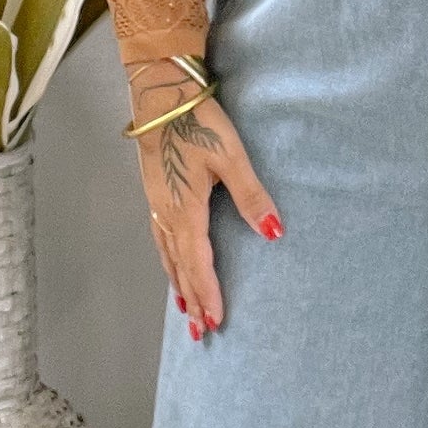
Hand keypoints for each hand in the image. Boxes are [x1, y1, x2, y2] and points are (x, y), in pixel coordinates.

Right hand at [126, 58, 281, 336]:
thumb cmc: (197, 121)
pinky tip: (171, 264)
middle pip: (180, 267)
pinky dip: (167, 261)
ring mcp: (156, 204)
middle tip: (201, 333)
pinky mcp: (154, 192)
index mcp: (186, 210)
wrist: (160, 94)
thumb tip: (274, 233)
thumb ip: (251, 196)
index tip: (216, 321)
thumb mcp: (230, 156)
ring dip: (178, 285)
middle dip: (192, 300)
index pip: (198, 263)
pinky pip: (159, 240)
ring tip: (185, 311)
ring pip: (167, 255)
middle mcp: (166, 214)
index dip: (208, 294)